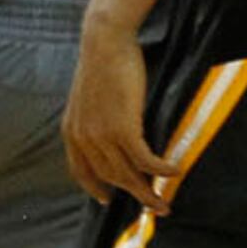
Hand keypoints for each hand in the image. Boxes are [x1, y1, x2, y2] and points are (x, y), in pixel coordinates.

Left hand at [63, 20, 168, 214]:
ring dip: (149, 191)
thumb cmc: (102, 63)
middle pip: (109, 178)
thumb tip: (114, 129)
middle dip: (132, 195)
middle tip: (152, 205)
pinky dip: (161, 169)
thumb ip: (96, 118)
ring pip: (127, 175)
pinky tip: (175, 172)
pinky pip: (144, 160)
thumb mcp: (90, 97)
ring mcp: (101, 135)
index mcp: (71, 131)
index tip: (106, 199)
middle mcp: (83, 138)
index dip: (95, 188)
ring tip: (165, 201)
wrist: (104, 42)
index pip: (81, 171)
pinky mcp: (123, 128)